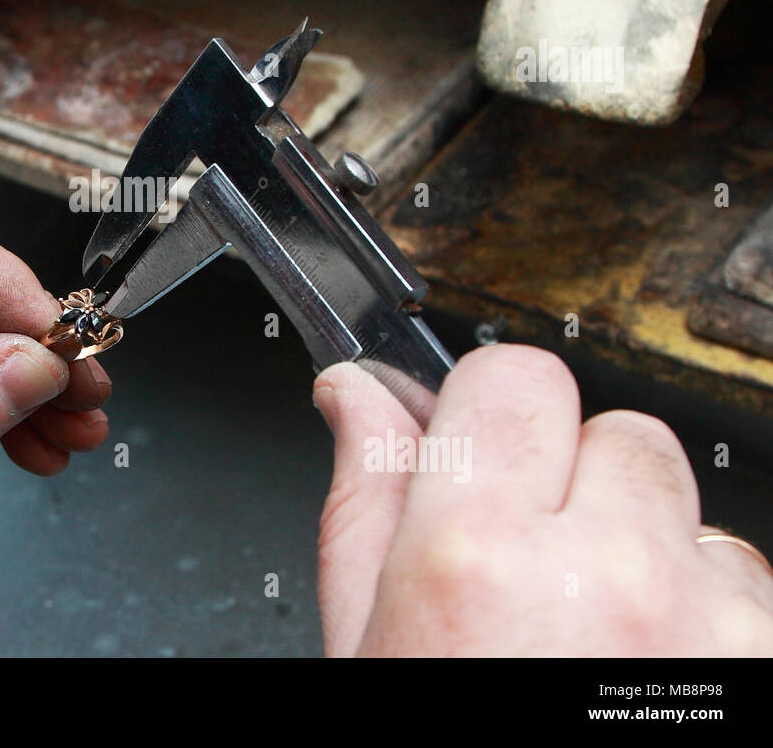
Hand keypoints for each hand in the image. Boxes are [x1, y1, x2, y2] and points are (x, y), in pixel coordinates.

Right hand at [313, 344, 772, 655]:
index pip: (513, 375)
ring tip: (590, 625)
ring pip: (681, 502)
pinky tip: (643, 659)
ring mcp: (705, 615)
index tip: (482, 448)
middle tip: (534, 561)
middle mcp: (604, 573)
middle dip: (571, 476)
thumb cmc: (444, 742)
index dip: (490, 410)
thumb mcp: (365, 638)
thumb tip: (355, 392)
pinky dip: (698, 604)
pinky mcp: (766, 648)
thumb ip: (364, 500)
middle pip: (613, 430)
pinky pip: (736, 573)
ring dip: (641, 542)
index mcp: (476, 555)